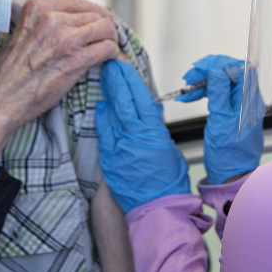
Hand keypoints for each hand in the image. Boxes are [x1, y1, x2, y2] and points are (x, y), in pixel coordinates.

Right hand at [0, 0, 119, 160]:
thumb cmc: (10, 72)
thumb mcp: (24, 33)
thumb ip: (45, 23)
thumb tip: (74, 22)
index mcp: (37, 8)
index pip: (77, 1)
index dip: (94, 10)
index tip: (101, 18)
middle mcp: (51, 19)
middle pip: (94, 15)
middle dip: (104, 27)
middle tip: (108, 39)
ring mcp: (64, 38)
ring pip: (106, 28)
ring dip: (112, 40)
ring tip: (110, 50)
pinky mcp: (76, 59)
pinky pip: (107, 48)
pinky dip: (115, 54)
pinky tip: (112, 60)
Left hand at [96, 60, 189, 212]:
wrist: (157, 206)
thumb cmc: (169, 179)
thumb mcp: (167, 145)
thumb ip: (155, 126)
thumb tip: (147, 110)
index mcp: (152, 131)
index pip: (138, 97)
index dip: (129, 79)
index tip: (123, 65)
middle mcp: (133, 137)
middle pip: (121, 102)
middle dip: (115, 81)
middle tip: (110, 66)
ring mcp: (118, 148)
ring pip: (109, 115)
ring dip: (108, 97)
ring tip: (105, 81)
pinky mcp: (109, 159)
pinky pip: (104, 133)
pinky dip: (102, 118)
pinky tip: (102, 108)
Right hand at [178, 55, 262, 183]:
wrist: (231, 176)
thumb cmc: (228, 154)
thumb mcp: (219, 119)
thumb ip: (219, 91)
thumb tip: (217, 69)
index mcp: (249, 100)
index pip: (239, 67)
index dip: (219, 63)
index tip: (200, 68)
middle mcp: (248, 100)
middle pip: (229, 74)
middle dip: (208, 72)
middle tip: (189, 78)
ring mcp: (240, 107)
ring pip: (222, 84)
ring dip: (204, 83)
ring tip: (186, 90)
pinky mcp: (232, 114)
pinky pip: (219, 95)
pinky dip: (205, 93)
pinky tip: (190, 97)